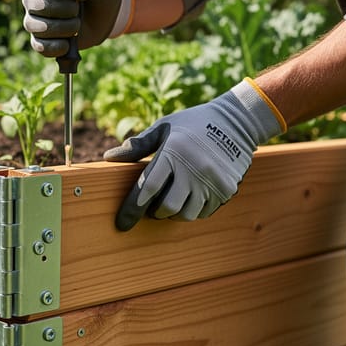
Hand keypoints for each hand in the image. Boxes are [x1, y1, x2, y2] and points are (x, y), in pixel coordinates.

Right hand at [23, 0, 123, 56]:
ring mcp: (35, 21)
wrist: (103, 16)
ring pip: (33, 25)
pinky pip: (39, 46)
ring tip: (76, 26)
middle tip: (76, 10)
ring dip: (60, 28)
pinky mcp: (41, 41)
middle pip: (33, 3)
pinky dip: (56, 47)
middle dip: (60, 9)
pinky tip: (68, 44)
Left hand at [104, 79, 285, 229]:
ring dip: (174, 212)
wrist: (237, 121)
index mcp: (173, 153)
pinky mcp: (226, 189)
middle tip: (152, 206)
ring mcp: (212, 181)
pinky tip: (191, 197)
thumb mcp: (164, 127)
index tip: (122, 223)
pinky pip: (203, 212)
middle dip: (155, 212)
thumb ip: (137, 145)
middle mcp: (193, 169)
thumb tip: (109, 157)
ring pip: (186, 214)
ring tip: (172, 200)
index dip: (132, 208)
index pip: (147, 188)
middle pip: (167, 207)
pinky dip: (193, 209)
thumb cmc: (192, 124)